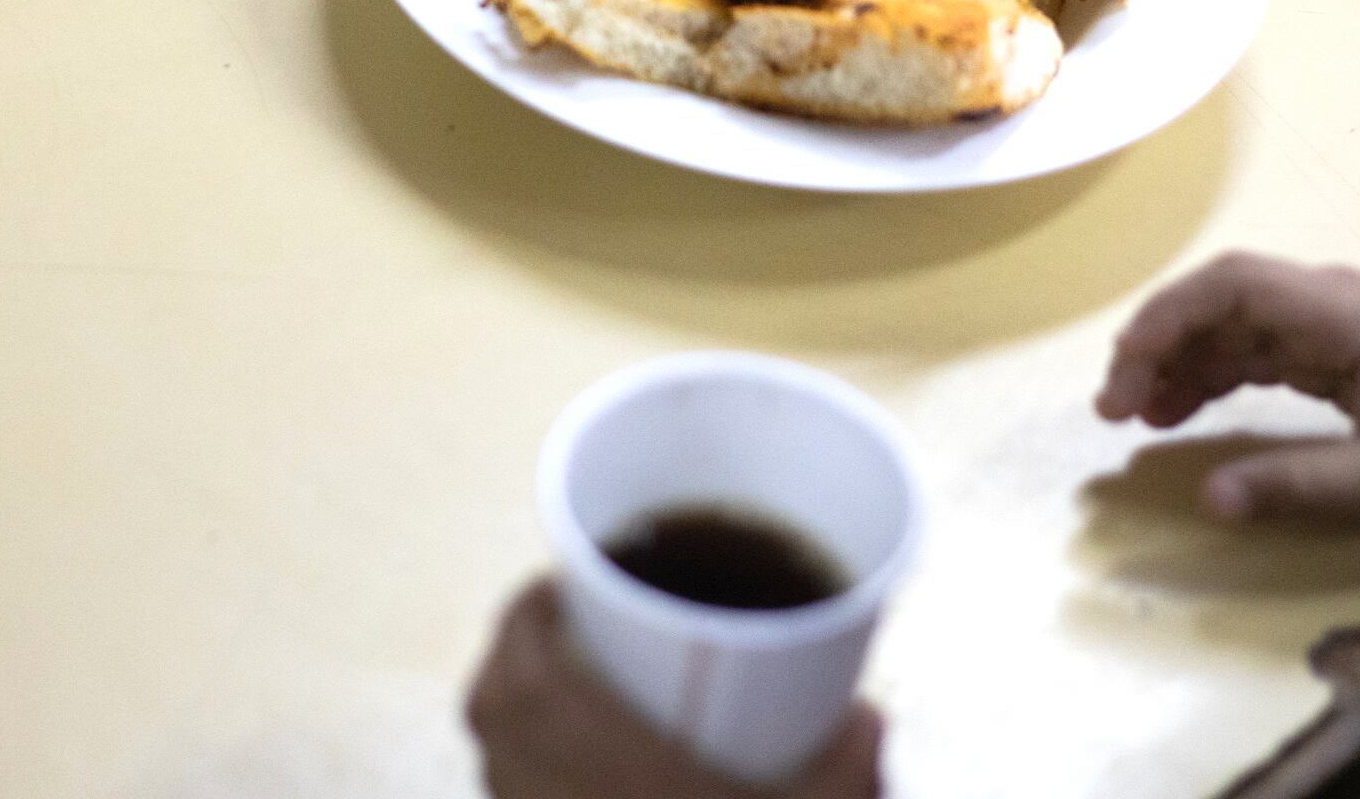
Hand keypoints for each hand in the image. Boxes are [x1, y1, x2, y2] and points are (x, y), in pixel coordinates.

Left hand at [468, 580, 883, 798]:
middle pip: (490, 701)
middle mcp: (546, 795)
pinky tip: (560, 770)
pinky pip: (505, 797)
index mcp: (601, 763)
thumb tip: (869, 714)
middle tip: (566, 621)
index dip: (526, 612)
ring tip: (559, 684)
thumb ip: (851, 760)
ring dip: (509, 708)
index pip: (523, 667)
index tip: (559, 582)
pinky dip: (515, 768)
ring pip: (491, 753)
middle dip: (517, 649)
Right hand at [1093, 253, 1359, 522]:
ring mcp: (1332, 322)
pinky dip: (1211, 374)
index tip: (1126, 372)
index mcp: (1339, 311)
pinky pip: (1256, 348)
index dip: (1167, 319)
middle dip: (1160, 345)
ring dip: (1178, 361)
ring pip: (1232, 324)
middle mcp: (1328, 302)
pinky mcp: (1337, 348)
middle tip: (1113, 409)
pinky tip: (1180, 412)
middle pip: (1222, 301)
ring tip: (1134, 417)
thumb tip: (1211, 500)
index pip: (1231, 287)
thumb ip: (1302, 482)